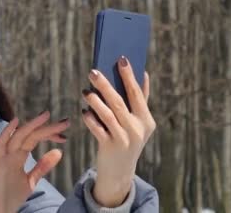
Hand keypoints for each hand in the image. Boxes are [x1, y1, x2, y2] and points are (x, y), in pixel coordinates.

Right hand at [0, 111, 69, 212]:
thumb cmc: (9, 197)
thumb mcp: (31, 181)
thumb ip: (42, 166)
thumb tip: (58, 152)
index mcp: (18, 156)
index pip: (34, 139)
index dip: (49, 134)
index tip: (64, 135)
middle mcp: (11, 153)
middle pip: (30, 135)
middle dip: (47, 128)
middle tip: (65, 122)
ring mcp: (4, 157)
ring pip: (18, 136)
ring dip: (31, 125)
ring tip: (46, 116)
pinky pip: (0, 145)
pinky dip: (6, 133)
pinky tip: (16, 122)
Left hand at [81, 55, 155, 206]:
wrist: (120, 172)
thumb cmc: (127, 140)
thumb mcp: (138, 123)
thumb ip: (141, 100)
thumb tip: (144, 74)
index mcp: (146, 120)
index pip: (137, 94)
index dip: (129, 76)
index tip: (121, 59)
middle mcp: (137, 129)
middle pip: (120, 102)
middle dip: (106, 85)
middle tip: (93, 71)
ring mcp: (124, 139)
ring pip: (107, 115)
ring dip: (95, 101)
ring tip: (85, 91)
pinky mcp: (109, 147)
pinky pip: (97, 129)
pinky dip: (90, 119)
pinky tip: (84, 111)